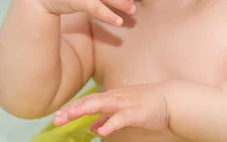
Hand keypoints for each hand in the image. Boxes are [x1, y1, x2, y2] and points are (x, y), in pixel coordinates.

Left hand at [52, 84, 169, 136]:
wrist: (170, 99)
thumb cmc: (145, 104)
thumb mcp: (122, 110)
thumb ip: (106, 117)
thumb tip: (92, 127)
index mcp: (110, 97)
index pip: (87, 102)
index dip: (72, 109)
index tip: (57, 117)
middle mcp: (114, 97)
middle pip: (89, 102)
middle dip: (72, 110)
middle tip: (56, 119)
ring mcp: (125, 104)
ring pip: (102, 105)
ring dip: (85, 110)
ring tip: (70, 116)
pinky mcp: (136, 112)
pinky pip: (122, 118)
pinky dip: (111, 123)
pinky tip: (102, 130)